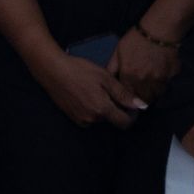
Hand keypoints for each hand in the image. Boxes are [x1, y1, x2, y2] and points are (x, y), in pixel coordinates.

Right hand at [28, 40, 142, 128]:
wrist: (53, 71)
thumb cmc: (80, 70)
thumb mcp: (105, 78)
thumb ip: (123, 94)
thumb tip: (140, 106)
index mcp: (102, 109)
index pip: (125, 123)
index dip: (132, 115)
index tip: (131, 104)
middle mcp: (92, 119)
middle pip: (112, 119)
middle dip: (115, 107)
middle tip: (109, 89)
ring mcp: (81, 120)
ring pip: (100, 117)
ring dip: (103, 107)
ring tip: (95, 88)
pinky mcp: (73, 118)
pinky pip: (90, 116)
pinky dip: (92, 108)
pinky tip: (86, 93)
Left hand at [107, 13, 185, 102]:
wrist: (159, 29)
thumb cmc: (136, 39)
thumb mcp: (118, 51)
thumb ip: (112, 68)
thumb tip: (108, 81)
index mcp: (129, 76)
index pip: (128, 97)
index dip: (129, 99)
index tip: (130, 98)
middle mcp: (143, 81)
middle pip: (143, 100)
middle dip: (141, 99)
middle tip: (141, 94)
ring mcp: (159, 80)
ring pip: (156, 95)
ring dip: (152, 93)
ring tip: (150, 87)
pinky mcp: (171, 76)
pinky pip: (166, 86)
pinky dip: (162, 85)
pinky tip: (159, 77)